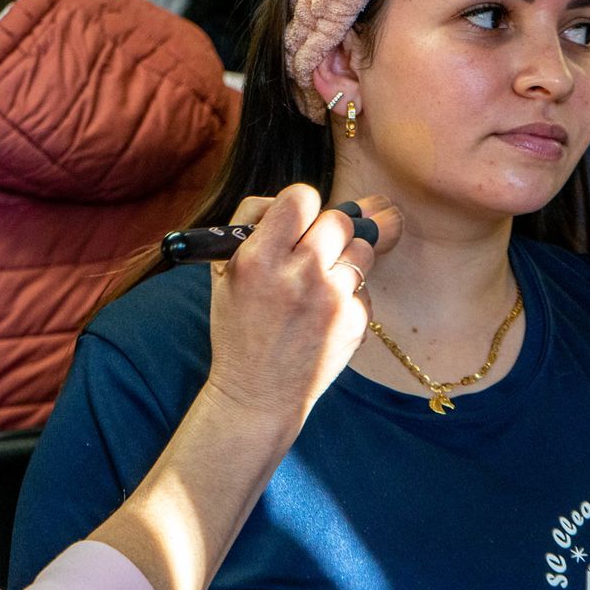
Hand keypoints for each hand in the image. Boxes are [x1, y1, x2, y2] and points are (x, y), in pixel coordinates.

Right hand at [201, 186, 399, 428]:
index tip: (299, 220)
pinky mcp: (354, 321)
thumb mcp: (224, 272)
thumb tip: (304, 197)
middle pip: (340, 219)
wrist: (257, 394)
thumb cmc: (239, 327)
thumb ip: (255, 224)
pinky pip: (365, 288)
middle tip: (314, 252)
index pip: (301, 196)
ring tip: (318, 286)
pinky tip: (323, 318)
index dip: (301, 205)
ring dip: (345, 261)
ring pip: (362, 250)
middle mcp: (299, 274)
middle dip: (329, 231)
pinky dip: (349, 298)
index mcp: (259, 257)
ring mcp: (331, 299)